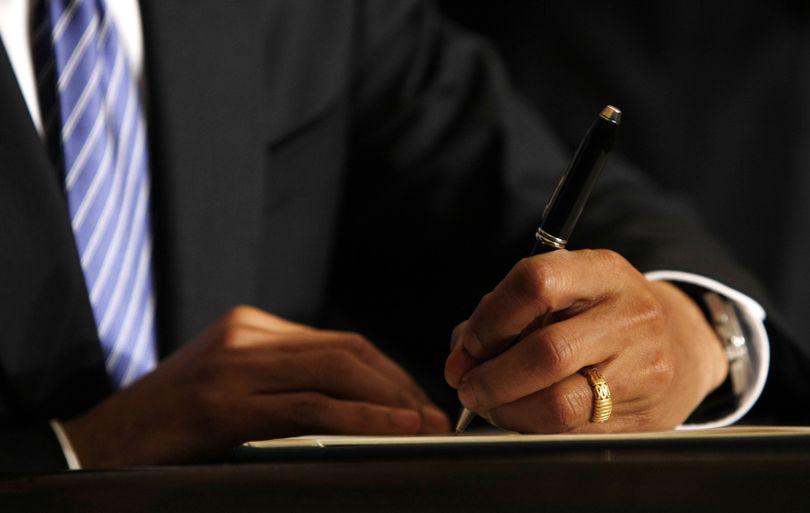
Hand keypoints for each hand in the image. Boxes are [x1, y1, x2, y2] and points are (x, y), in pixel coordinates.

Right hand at [63, 306, 448, 466]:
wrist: (102, 443)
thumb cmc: (174, 424)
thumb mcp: (235, 388)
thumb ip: (284, 381)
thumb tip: (355, 400)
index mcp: (252, 326)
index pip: (340, 342)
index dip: (388, 371)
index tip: (417, 399)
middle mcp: (247, 335)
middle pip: (346, 350)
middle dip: (399, 383)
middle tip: (433, 415)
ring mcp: (235, 364)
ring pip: (335, 371)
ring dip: (391, 399)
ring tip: (424, 425)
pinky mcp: (226, 401)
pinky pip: (310, 405)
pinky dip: (362, 416)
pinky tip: (393, 429)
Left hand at [445, 249, 727, 432]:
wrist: (679, 344)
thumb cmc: (598, 314)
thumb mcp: (562, 293)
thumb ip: (502, 315)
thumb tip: (459, 360)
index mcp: (602, 272)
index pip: (536, 283)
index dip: (491, 319)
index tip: (469, 344)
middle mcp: (629, 315)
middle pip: (546, 353)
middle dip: (492, 377)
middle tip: (468, 386)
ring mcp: (642, 368)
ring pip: (559, 404)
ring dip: (508, 410)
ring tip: (491, 404)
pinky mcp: (643, 415)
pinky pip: (571, 432)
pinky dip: (532, 427)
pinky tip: (523, 415)